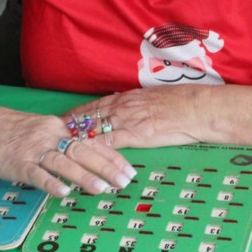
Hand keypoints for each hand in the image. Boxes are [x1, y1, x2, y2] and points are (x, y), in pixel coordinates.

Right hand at [0, 104, 137, 197]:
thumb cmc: (9, 130)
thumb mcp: (41, 130)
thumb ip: (61, 141)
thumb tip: (86, 157)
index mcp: (58, 128)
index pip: (91, 142)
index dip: (112, 156)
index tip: (130, 169)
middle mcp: (50, 136)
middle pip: (84, 151)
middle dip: (107, 168)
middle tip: (126, 182)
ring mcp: (33, 149)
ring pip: (64, 162)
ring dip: (84, 177)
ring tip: (103, 190)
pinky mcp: (16, 162)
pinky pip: (36, 174)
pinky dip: (50, 183)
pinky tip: (63, 193)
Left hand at [65, 86, 205, 149]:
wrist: (197, 108)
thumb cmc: (183, 103)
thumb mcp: (156, 98)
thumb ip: (140, 104)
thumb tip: (131, 106)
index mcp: (129, 97)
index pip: (97, 104)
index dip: (80, 112)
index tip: (66, 117)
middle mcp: (124, 106)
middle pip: (90, 115)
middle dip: (71, 124)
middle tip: (54, 131)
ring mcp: (128, 121)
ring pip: (95, 128)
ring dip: (77, 137)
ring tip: (61, 143)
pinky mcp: (135, 135)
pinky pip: (109, 143)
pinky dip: (95, 149)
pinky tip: (83, 155)